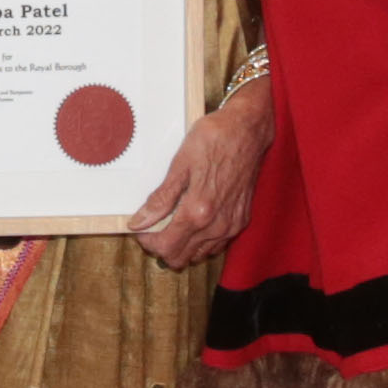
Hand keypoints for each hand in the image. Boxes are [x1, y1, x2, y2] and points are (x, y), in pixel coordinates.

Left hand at [129, 78, 273, 267]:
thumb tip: (139, 222)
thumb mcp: (180, 165)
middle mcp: (217, 225)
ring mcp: (231, 226)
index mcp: (198, 211)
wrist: (247, 130)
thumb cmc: (213, 140)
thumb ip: (161, 199)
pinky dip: (200, 240)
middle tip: (154, 226)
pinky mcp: (241, 221)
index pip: (166, 247)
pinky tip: (194, 220)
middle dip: (162, 246)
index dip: (148, 241)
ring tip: (173, 222)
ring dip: (182, 244)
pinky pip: (216, 245)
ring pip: (198, 255)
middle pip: (181, 257)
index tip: (141, 227)